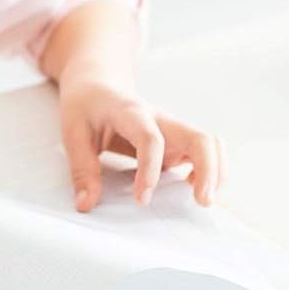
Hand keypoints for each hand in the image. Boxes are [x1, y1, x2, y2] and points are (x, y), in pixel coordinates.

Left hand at [58, 76, 224, 212]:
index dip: (150, 171)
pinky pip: (203, 151)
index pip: (151, 140)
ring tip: (203, 199)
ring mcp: (171, 129)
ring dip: (215, 170)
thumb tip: (85, 205)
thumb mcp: (73, 134)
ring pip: (209, 143)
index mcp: (131, 113)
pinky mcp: (175, 139)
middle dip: (207, 169)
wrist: (99, 84)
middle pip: (199, 137)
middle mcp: (160, 119)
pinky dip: (208, 169)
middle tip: (201, 201)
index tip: (142, 199)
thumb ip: (81, 170)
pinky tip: (191, 186)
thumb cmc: (86, 106)